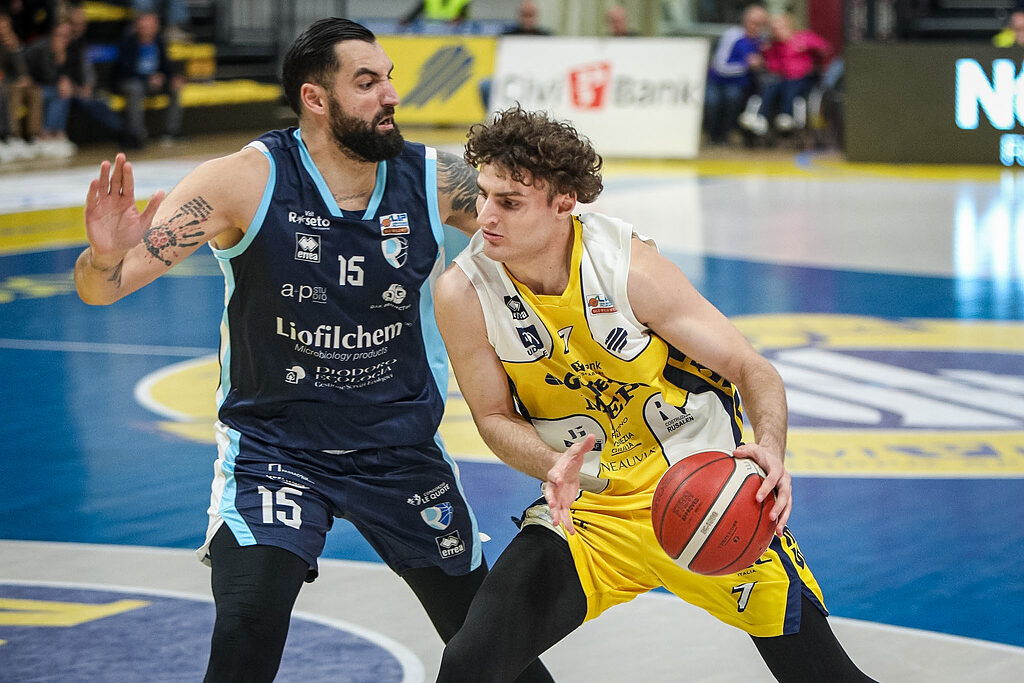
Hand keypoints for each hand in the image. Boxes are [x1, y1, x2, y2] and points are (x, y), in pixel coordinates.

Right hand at [84, 154, 164, 268]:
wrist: (114, 252)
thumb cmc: (129, 237)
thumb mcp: (144, 222)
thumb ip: (152, 207)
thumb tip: (161, 191)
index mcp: (126, 201)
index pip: (127, 184)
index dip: (128, 174)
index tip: (128, 163)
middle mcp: (114, 200)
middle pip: (115, 181)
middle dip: (117, 169)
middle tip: (119, 156)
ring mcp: (102, 204)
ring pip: (103, 186)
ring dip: (103, 175)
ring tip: (106, 164)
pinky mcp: (91, 211)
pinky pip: (92, 198)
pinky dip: (93, 190)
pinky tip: (95, 181)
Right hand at [543, 434, 595, 534]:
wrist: (564, 468)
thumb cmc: (569, 460)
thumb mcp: (576, 451)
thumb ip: (584, 446)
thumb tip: (594, 436)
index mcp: (556, 471)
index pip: (554, 474)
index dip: (555, 477)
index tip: (558, 479)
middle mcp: (554, 485)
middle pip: (549, 493)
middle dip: (550, 499)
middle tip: (552, 506)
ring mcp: (557, 495)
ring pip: (555, 506)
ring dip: (556, 515)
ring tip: (558, 523)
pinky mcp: (563, 503)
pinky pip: (564, 514)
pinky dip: (567, 523)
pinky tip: (571, 532)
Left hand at [732, 443, 790, 535]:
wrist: (774, 455)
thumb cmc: (761, 454)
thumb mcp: (753, 448)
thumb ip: (745, 450)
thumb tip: (734, 452)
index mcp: (777, 469)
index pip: (773, 479)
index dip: (766, 488)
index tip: (758, 498)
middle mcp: (785, 480)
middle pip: (785, 495)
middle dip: (779, 507)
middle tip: (771, 517)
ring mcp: (787, 489)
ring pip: (788, 505)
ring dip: (784, 518)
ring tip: (778, 531)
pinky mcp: (786, 496)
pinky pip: (786, 509)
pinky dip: (782, 520)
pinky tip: (776, 533)